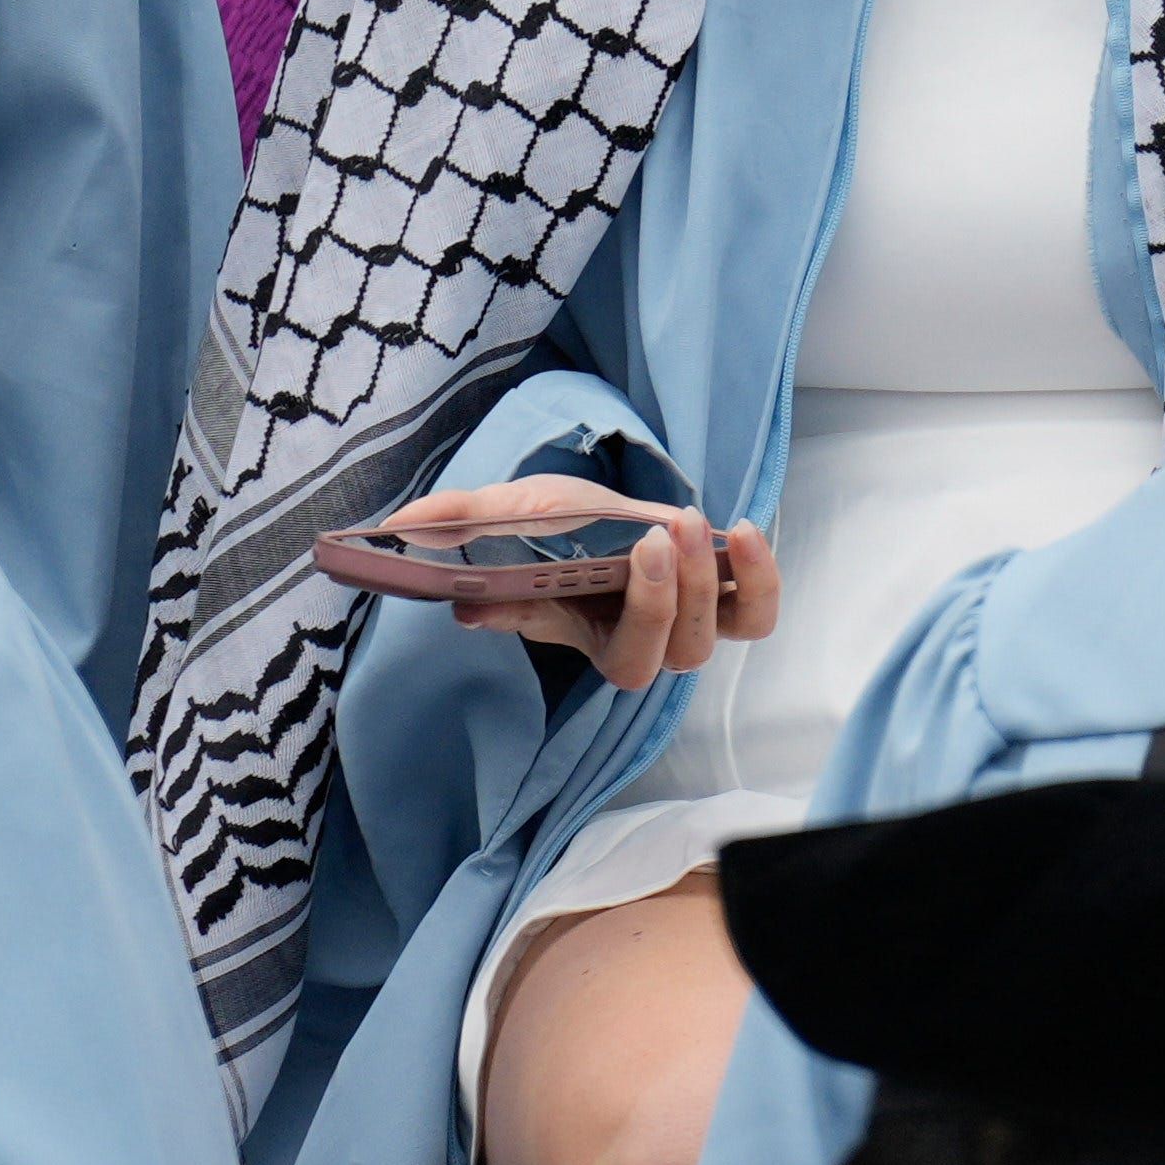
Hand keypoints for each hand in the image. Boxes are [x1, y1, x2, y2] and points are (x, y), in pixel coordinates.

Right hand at [346, 472, 779, 686]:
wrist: (598, 505)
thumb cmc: (550, 523)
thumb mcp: (501, 517)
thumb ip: (455, 525)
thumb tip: (401, 532)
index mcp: (587, 638)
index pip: (583, 659)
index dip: (573, 633)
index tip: (531, 587)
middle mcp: (643, 640)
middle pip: (659, 656)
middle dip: (659, 601)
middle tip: (649, 540)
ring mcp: (691, 618)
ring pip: (713, 635)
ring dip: (709, 583)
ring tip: (688, 523)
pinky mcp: (731, 590)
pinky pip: (758, 608)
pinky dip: (763, 577)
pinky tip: (746, 530)